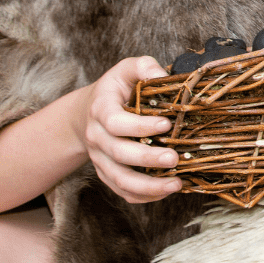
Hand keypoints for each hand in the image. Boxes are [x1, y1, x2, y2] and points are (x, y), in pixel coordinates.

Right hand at [82, 57, 182, 202]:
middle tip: (174, 159)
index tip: (166, 124)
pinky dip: (143, 196)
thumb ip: (144, 66)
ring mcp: (100, 159)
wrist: (88, 112)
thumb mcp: (127, 69)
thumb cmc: (116, 89)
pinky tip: (166, 191)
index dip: (139, 125)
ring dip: (147, 186)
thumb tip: (161, 74)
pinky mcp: (107, 173)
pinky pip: (122, 191)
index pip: (116, 121)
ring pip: (119, 179)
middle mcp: (97, 137)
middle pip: (119, 153)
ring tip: (175, 183)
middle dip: (147, 158)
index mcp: (101, 109)